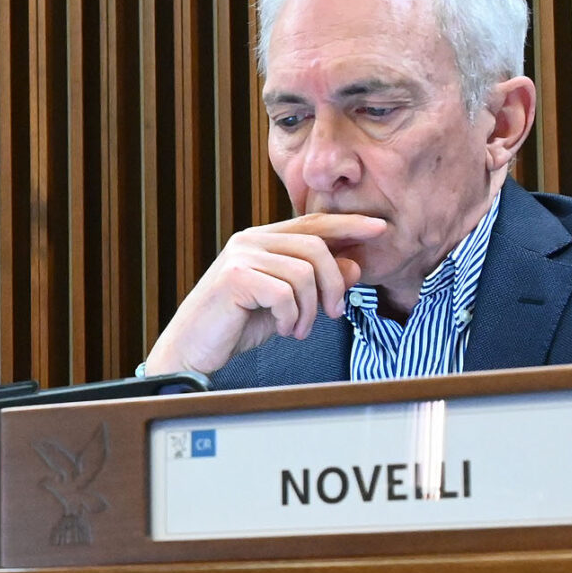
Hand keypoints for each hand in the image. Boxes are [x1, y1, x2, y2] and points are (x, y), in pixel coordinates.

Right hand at [141, 213, 390, 375]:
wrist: (191, 349)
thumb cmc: (234, 326)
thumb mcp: (286, 304)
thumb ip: (316, 284)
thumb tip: (354, 265)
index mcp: (262, 240)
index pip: (313, 223)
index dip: (349, 224)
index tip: (380, 228)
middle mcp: (250, 241)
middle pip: (316, 247)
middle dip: (334, 284)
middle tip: (335, 313)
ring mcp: (241, 257)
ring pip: (304, 273)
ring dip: (310, 309)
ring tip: (300, 328)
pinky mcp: (234, 278)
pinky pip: (285, 292)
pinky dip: (293, 317)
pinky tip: (284, 330)